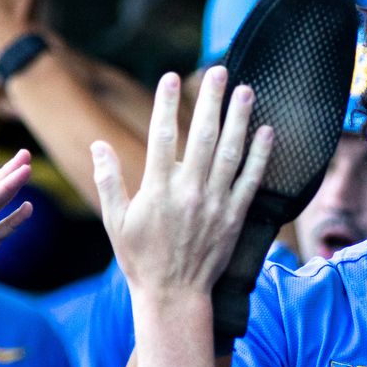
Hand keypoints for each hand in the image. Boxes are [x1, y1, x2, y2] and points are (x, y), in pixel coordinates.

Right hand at [92, 67, 272, 299]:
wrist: (174, 295)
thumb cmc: (140, 259)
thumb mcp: (115, 222)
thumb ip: (109, 181)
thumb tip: (99, 145)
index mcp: (157, 189)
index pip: (162, 136)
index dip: (165, 103)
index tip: (169, 76)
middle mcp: (189, 191)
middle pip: (202, 135)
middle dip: (210, 100)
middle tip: (218, 71)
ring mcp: (216, 203)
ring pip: (230, 152)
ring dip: (239, 118)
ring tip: (245, 90)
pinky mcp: (235, 216)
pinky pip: (251, 180)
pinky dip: (261, 155)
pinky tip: (267, 131)